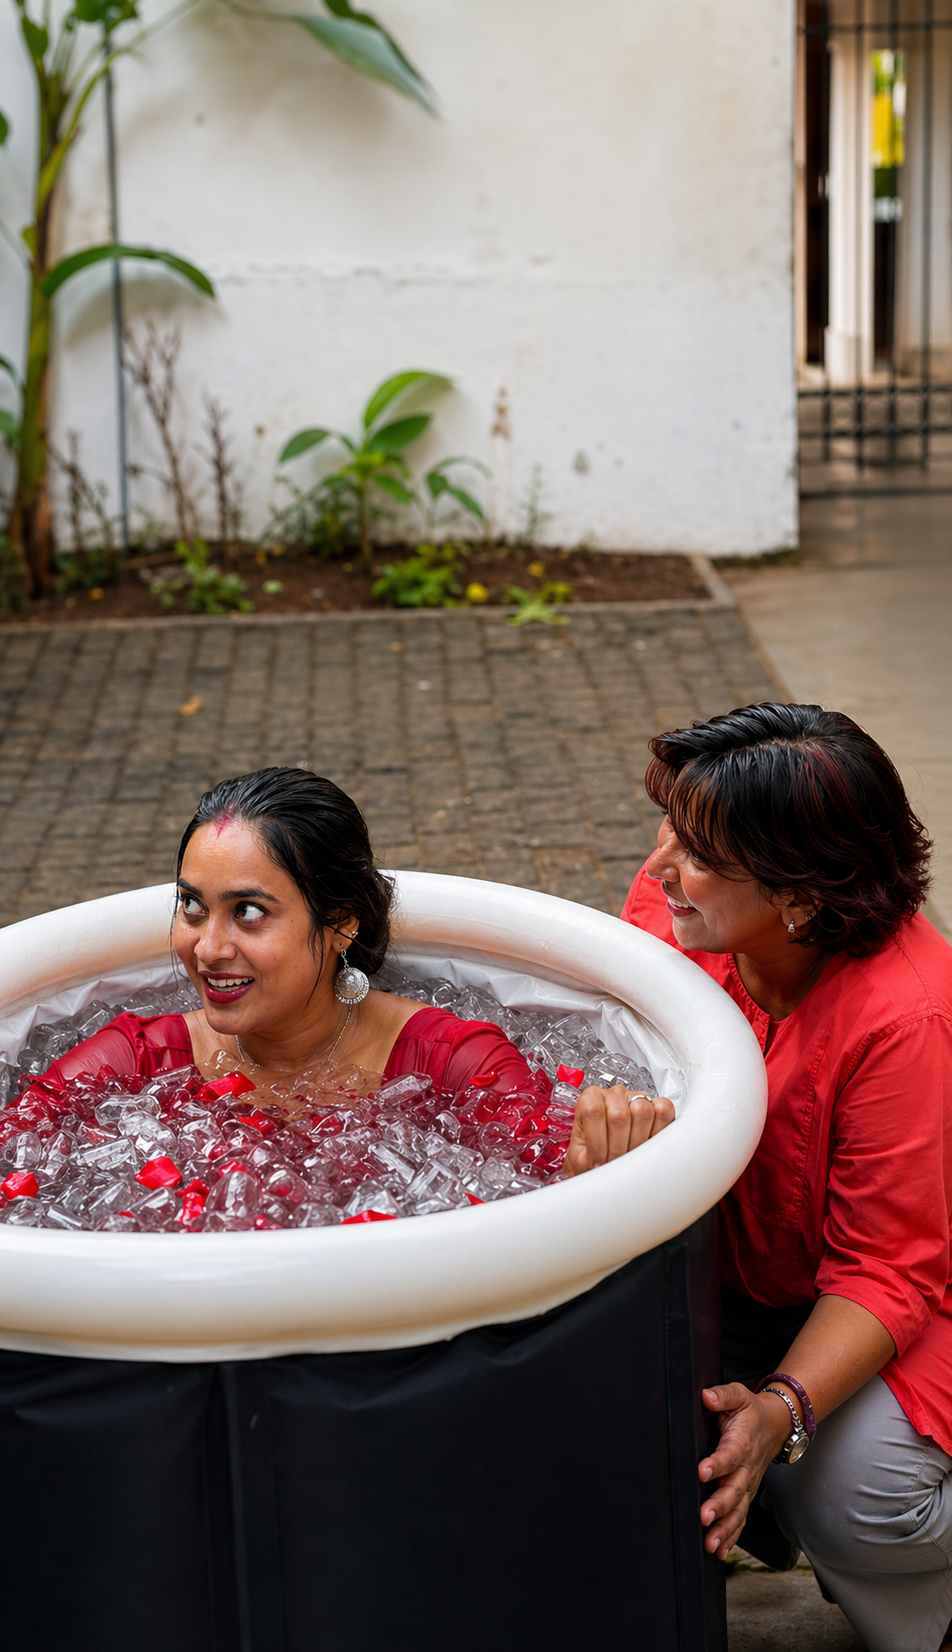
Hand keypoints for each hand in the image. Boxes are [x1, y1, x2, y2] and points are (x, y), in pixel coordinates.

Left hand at [563, 1084, 674, 1174]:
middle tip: (615, 1162)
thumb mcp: (581, 1158)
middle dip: (618, 1148)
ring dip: (638, 1142)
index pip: (594, 1111)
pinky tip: (648, 1143)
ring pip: (643, 1112)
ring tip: (630, 1154)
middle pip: (619, 1115)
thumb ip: (584, 1159)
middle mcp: (614, 1094)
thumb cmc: (592, 1153)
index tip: (598, 1162)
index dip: (597, 1142)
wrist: (606, 1156)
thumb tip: (594, 1165)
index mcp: (590, 1099)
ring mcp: (636, 1097)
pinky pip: (664, 1110)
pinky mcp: (657, 1104)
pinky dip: (659, 1129)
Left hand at [698, 1385, 793, 1558]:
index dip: (717, 1464)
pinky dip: (731, 1536)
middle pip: (734, 1490)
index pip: (729, 1455)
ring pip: (738, 1511)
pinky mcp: (747, 1495)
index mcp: (742, 1443)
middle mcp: (747, 1469)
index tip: (702, 1471)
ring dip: (724, 1528)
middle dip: (719, 1506)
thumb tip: (706, 1396)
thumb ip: (723, 1395)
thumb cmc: (751, 1411)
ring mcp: (748, 1485)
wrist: (777, 1426)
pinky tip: (718, 1551)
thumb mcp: (738, 1396)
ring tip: (709, 1543)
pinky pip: (741, 1519)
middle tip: (703, 1517)